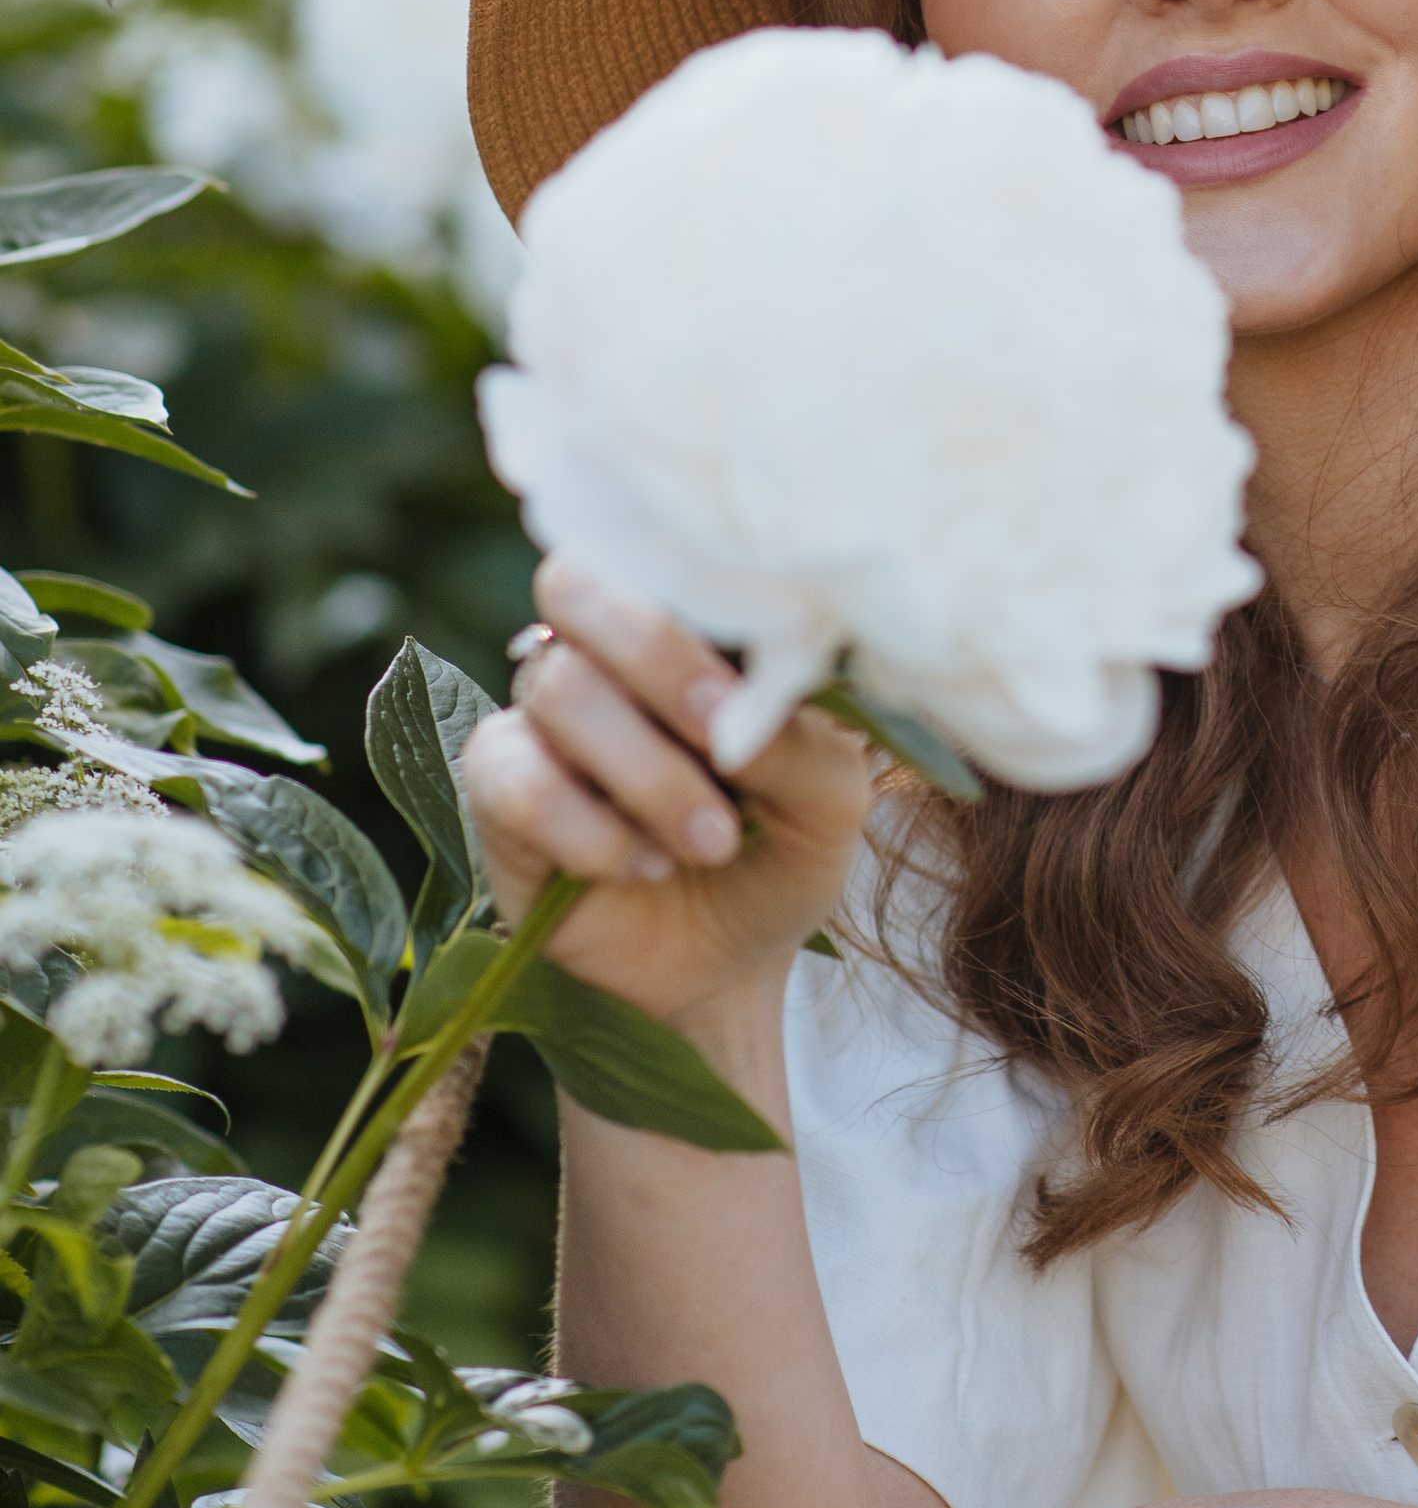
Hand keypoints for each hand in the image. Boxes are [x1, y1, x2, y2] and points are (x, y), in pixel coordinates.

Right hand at [460, 556, 877, 1035]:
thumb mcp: (829, 800)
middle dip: (656, 657)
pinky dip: (592, 831)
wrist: (729, 964)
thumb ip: (797, 738)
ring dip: (649, 776)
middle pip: (576, 583)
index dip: (695, 602)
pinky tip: (643, 864)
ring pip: (560, 688)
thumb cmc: (783, 851)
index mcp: (689, 622)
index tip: (751, 689)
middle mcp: (605, 651)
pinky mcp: (499, 790)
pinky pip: (519, 780)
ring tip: (711, 842)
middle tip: (721, 739)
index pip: (656, 544)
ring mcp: (544, 715)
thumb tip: (740, 714)